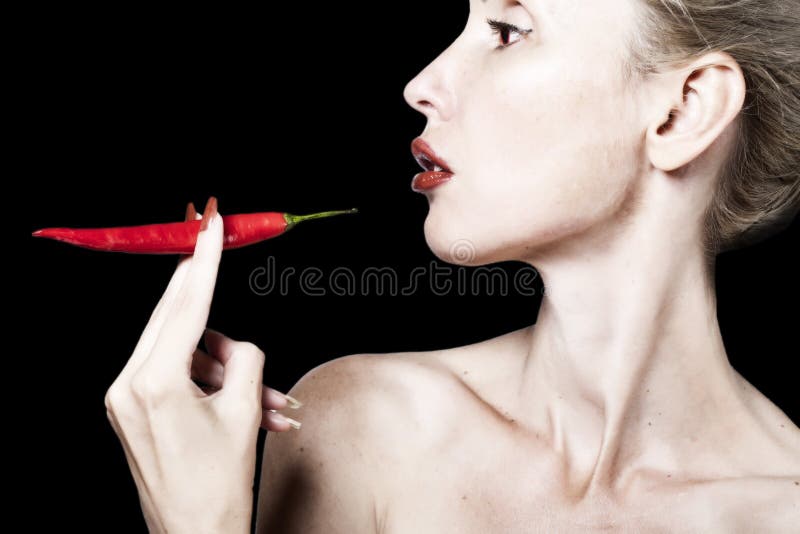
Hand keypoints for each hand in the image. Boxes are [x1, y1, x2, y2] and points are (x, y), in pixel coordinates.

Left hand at [103, 197, 301, 533]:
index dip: (203, 260)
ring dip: (229, 364)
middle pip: (175, 316)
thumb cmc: (219, 486)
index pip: (185, 306)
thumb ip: (244, 359)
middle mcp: (128, 385)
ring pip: (186, 350)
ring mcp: (126, 399)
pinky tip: (253, 409)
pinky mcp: (134, 410)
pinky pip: (180, 374)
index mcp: (152, 383)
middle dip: (204, 290)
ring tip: (269, 402)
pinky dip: (215, 383)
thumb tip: (236, 344)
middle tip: (211, 240)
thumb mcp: (245, 413)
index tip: (209, 222)